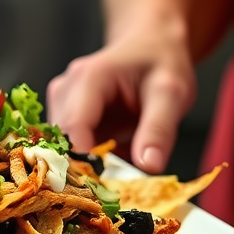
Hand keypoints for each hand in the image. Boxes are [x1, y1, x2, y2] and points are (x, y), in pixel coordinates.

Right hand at [47, 3, 194, 171]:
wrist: (151, 43)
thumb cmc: (160, 62)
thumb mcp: (172, 92)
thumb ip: (159, 129)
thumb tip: (148, 166)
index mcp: (88, 78)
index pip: (72, 127)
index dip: (82, 161)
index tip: (103, 189)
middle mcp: (66, 89)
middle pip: (61, 141)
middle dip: (84, 167)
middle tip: (115, 187)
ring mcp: (61, 103)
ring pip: (61, 147)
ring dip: (85, 165)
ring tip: (115, 171)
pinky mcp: (65, 116)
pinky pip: (69, 146)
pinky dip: (87, 160)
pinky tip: (109, 160)